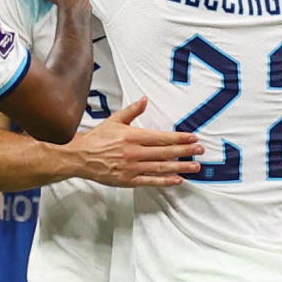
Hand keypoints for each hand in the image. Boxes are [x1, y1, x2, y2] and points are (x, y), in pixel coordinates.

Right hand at [68, 97, 202, 186]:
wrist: (80, 157)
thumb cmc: (97, 139)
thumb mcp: (114, 120)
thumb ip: (132, 111)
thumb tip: (144, 100)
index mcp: (132, 136)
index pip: (162, 138)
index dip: (180, 138)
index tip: (193, 138)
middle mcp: (134, 152)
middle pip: (165, 152)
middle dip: (185, 152)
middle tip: (200, 151)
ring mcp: (131, 168)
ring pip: (161, 167)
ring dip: (180, 167)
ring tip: (195, 167)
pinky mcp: (128, 180)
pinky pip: (150, 181)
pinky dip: (164, 181)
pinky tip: (177, 179)